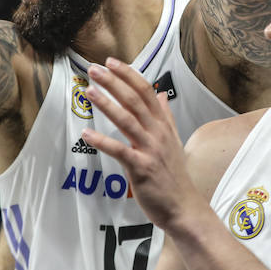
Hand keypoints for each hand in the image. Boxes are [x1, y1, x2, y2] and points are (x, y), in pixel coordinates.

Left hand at [80, 58, 202, 229]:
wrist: (183, 207)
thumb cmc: (175, 176)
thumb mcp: (174, 141)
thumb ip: (166, 117)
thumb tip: (161, 95)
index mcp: (163, 125)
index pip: (145, 91)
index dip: (128, 75)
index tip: (111, 62)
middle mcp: (157, 134)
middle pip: (134, 101)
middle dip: (113, 82)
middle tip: (94, 69)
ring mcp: (150, 150)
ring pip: (127, 120)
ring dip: (107, 104)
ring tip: (89, 91)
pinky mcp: (141, 168)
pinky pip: (119, 151)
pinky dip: (102, 142)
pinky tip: (87, 134)